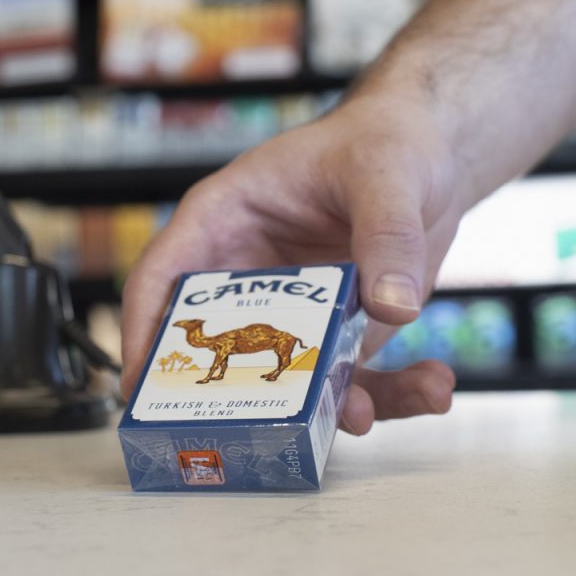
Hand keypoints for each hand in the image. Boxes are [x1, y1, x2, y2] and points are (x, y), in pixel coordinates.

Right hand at [120, 92, 472, 434]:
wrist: (432, 155)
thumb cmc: (382, 142)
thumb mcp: (383, 174)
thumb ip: (387, 234)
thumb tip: (394, 308)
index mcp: (226, 222)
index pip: (164, 278)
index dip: (144, 333)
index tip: (141, 390)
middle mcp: (251, 277)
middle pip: (220, 350)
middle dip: (240, 399)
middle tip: (260, 432)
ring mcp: (294, 314)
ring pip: (294, 382)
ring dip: (335, 408)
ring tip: (370, 411)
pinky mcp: (341, 336)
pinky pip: (357, 380)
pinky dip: (394, 394)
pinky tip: (433, 387)